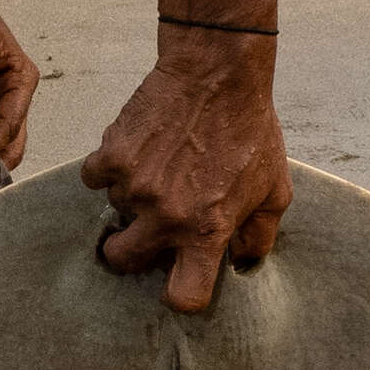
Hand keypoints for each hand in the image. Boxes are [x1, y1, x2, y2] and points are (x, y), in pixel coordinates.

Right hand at [81, 31, 292, 313]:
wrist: (217, 73)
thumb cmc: (249, 130)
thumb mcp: (274, 189)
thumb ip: (260, 234)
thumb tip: (243, 263)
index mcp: (206, 231)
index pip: (183, 296)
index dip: (179, 295)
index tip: (177, 280)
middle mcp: (166, 216)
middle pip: (124, 261)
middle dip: (130, 251)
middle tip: (143, 231)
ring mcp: (134, 187)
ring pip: (114, 211)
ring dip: (129, 198)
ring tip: (156, 168)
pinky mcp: (112, 156)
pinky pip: (94, 178)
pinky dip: (107, 168)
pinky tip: (132, 153)